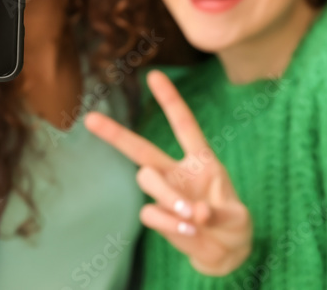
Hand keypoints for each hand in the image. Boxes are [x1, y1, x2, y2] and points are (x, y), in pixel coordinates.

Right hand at [85, 70, 250, 275]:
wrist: (225, 252)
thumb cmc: (233, 224)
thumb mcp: (236, 217)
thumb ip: (216, 213)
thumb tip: (193, 214)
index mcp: (202, 160)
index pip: (184, 125)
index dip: (170, 100)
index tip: (154, 74)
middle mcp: (178, 172)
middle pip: (142, 149)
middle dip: (115, 134)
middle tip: (90, 119)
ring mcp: (165, 194)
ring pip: (148, 181)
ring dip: (169, 197)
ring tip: (193, 217)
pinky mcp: (158, 216)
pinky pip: (152, 214)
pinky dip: (170, 224)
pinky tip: (188, 231)